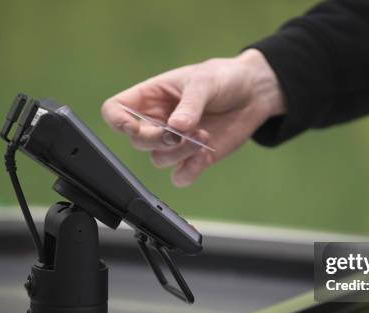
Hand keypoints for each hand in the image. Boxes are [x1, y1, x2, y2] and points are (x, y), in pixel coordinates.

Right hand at [101, 49, 285, 186]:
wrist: (253, 94)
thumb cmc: (223, 78)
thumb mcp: (205, 82)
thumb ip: (190, 104)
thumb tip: (176, 127)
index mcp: (150, 96)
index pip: (115, 110)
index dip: (117, 121)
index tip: (134, 126)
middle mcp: (158, 121)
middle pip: (138, 141)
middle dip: (158, 139)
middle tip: (182, 131)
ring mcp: (175, 142)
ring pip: (159, 160)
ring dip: (179, 152)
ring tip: (203, 134)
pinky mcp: (195, 158)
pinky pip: (180, 176)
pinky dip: (190, 170)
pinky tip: (205, 154)